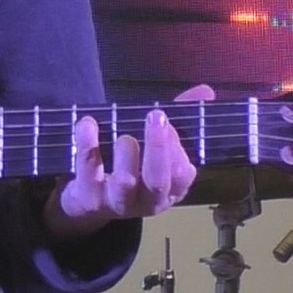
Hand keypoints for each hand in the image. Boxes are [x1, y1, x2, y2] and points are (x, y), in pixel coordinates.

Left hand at [44, 85, 213, 240]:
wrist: (88, 202)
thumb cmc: (131, 167)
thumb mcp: (155, 146)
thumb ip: (179, 118)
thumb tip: (205, 91)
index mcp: (169, 189)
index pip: (182, 176)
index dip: (178, 151)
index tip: (169, 124)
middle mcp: (146, 200)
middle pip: (158, 181)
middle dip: (159, 149)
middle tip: (157, 117)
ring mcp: (116, 201)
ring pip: (125, 182)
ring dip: (127, 156)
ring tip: (125, 136)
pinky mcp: (88, 197)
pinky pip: (88, 172)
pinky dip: (88, 146)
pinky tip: (88, 124)